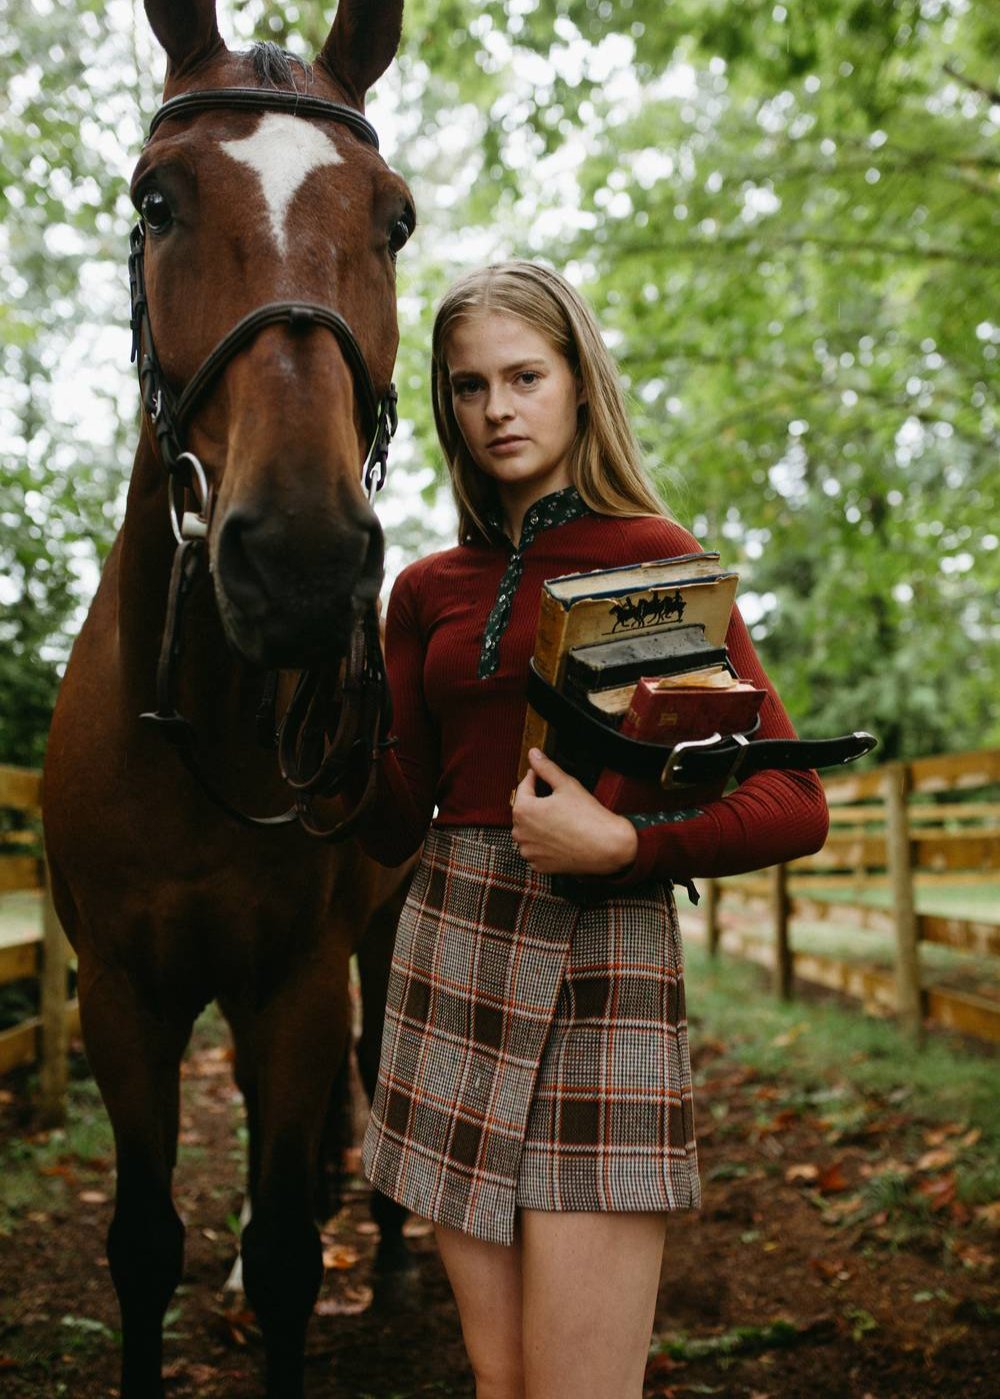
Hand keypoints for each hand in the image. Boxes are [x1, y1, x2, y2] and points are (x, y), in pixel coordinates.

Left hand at [511, 748, 638, 876]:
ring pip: (528, 831)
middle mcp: (521, 833)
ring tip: (559, 819)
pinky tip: (559, 836)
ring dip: (538, 824)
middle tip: (556, 800)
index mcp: (523, 811)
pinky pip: (535, 849)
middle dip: (536, 803)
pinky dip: (543, 843)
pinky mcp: (538, 865)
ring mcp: (529, 851)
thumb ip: (546, 768)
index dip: (534, 778)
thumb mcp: (567, 785)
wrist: (607, 847)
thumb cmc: (588, 817)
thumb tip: (534, 754)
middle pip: (524, 811)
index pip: (523, 787)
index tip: (541, 776)